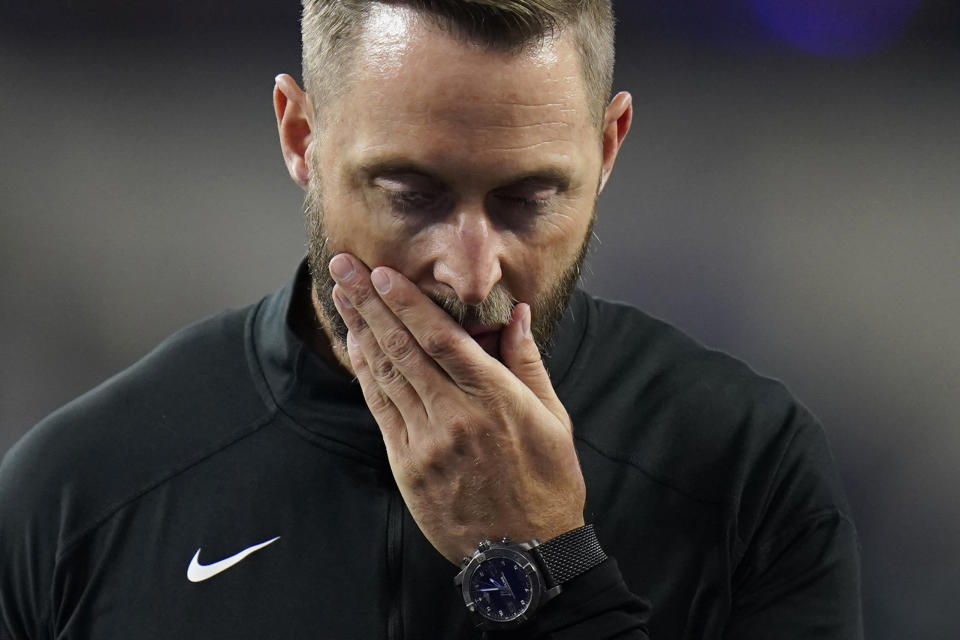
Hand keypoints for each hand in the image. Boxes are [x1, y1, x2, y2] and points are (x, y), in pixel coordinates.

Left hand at [328, 253, 585, 563]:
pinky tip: (356, 347)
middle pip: (402, 347)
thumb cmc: (547, 484)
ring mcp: (426, 443)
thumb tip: (517, 316)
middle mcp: (454, 416)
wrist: (526, 556)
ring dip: (360, 330)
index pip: (439, 338)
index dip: (405, 301)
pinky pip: (381, 410)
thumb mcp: (553, 420)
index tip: (381, 273)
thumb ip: (528, 363)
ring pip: (386, 374)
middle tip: (343, 267)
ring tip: (341, 296)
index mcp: (494, 399)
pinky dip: (366, 374)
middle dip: (369, 302)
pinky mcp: (408, 467)